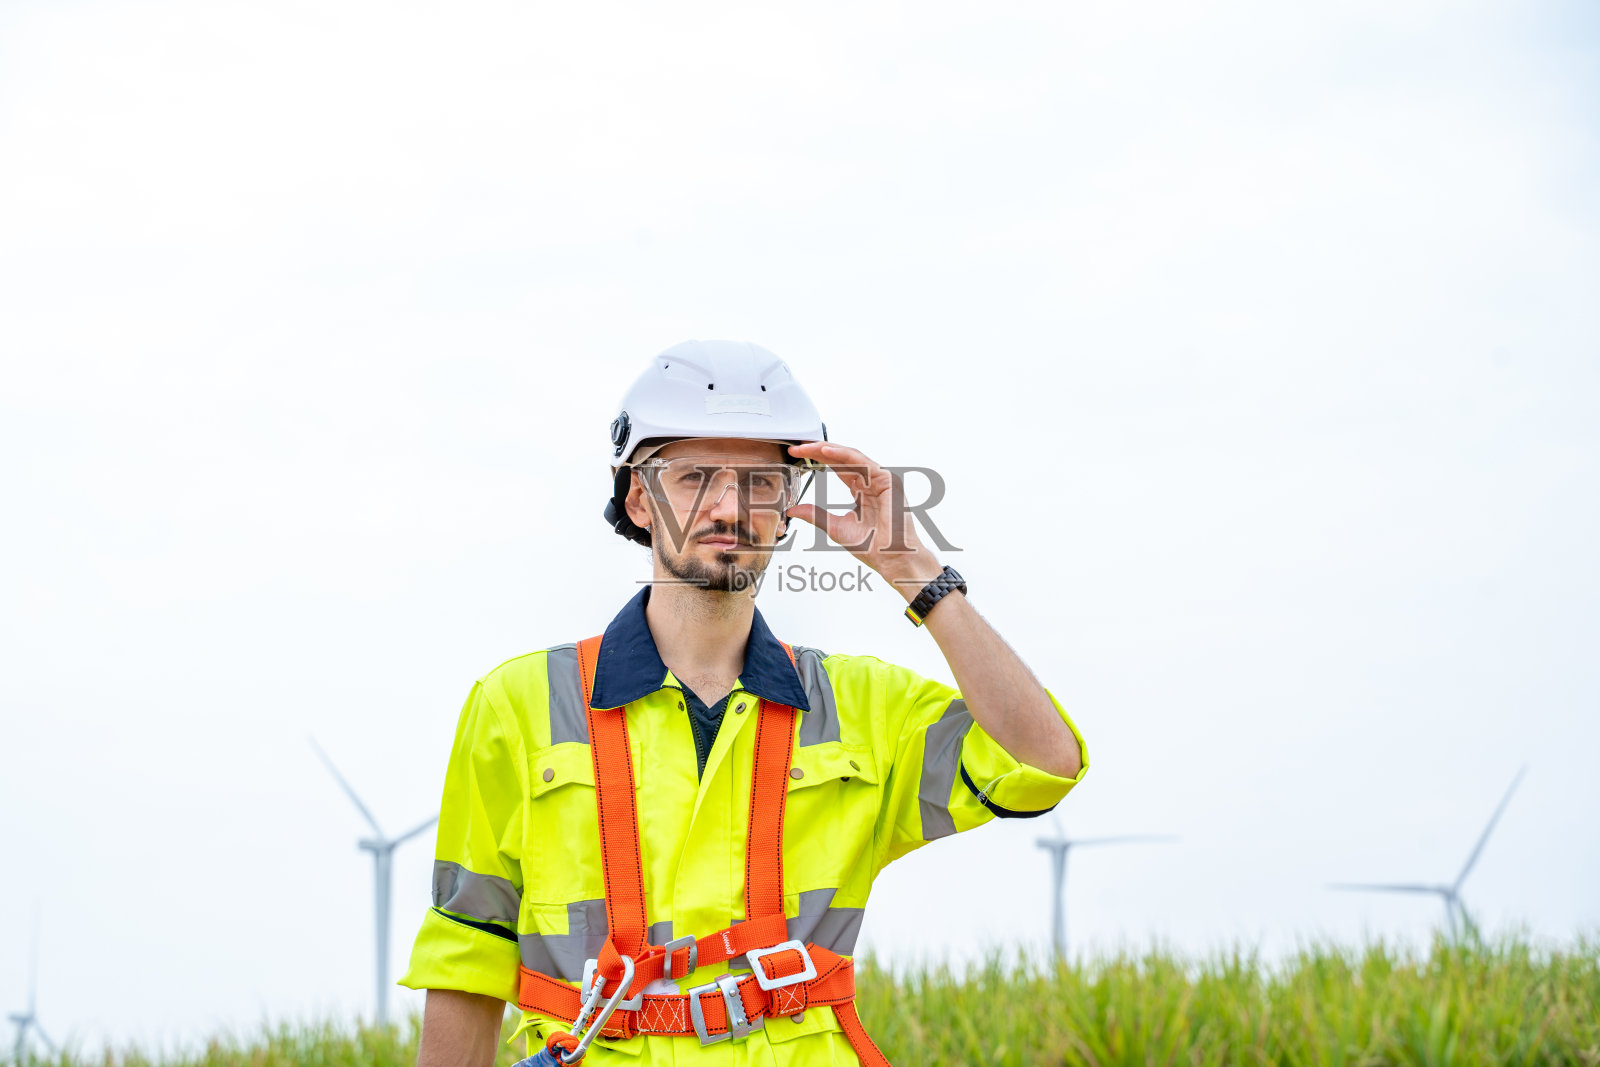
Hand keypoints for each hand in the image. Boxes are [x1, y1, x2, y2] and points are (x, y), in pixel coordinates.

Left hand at [784, 441, 944, 600]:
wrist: (891, 559)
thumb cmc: (872, 547)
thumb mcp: (835, 527)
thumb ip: (816, 515)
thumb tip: (794, 509)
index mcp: (862, 491)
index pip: (837, 468)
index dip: (817, 460)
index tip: (797, 456)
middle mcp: (871, 482)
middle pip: (842, 459)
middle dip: (819, 451)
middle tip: (797, 448)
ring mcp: (880, 480)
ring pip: (851, 456)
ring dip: (828, 450)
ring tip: (808, 447)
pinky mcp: (888, 481)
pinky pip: (863, 462)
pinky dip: (844, 455)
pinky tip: (826, 452)